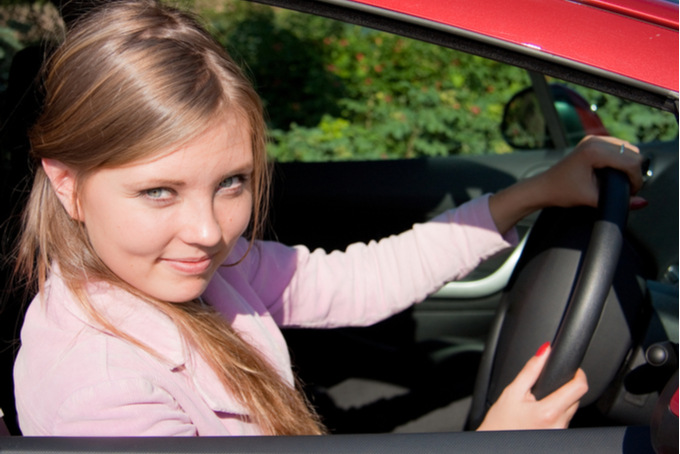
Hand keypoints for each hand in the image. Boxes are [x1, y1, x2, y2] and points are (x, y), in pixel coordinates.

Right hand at [476, 344, 587, 430]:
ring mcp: (560, 433)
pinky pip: (565, 420)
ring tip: (537, 403)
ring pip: (571, 409)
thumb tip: (544, 351)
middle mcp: (559, 425)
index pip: (579, 388)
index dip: (578, 374)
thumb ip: (530, 370)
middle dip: (564, 387)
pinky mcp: (558, 437)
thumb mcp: (512, 392)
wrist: (494, 446)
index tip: (571, 369)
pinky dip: (556, 413)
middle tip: (543, 388)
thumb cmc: (500, 424)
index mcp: (548, 412)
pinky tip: (539, 415)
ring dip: (560, 401)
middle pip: (576, 398)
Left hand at [489, 135, 644, 233]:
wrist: (543, 187)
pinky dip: (621, 158)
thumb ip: (618, 201)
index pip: (630, 161)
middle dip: (633, 171)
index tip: (631, 192)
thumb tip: (642, 203)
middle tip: (627, 189)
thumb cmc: (562, 192)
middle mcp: (595, 141)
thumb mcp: (592, 199)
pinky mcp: (592, 142)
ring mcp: (593, 139)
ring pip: (627, 148)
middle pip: (632, 152)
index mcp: (594, 151)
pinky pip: (617, 146)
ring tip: (622, 181)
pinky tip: (616, 172)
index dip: (635, 179)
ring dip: (629, 164)